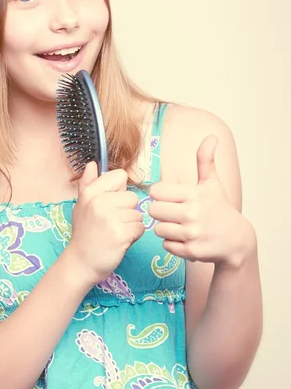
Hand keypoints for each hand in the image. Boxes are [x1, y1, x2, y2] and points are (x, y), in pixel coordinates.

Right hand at [65, 161, 144, 284]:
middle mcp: (99, 202)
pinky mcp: (121, 234)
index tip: (111, 203)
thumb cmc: (84, 233)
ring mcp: (110, 218)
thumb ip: (88, 183)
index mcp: (90, 192)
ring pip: (137, 214)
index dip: (120, 191)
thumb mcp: (81, 205)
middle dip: (127, 211)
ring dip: (130, 225)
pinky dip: (134, 236)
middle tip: (112, 223)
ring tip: (115, 233)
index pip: (120, 176)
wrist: (81, 262)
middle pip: (132, 197)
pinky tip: (120, 241)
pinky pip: (140, 228)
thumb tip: (92, 164)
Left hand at [148, 135, 254, 268]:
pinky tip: (184, 238)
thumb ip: (205, 160)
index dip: (159, 194)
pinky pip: (166, 245)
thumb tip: (211, 137)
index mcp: (193, 194)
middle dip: (159, 211)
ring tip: (178, 225)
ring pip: (158, 229)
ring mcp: (192, 234)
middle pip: (153, 210)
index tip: (169, 197)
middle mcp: (192, 213)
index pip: (156, 191)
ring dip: (165, 228)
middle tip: (171, 212)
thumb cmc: (219, 208)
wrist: (237, 240)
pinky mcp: (191, 251)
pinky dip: (172, 243)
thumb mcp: (212, 183)